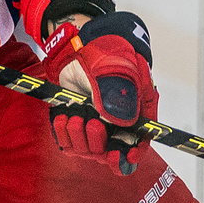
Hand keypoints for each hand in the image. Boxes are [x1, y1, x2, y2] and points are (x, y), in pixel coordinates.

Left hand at [37, 10, 156, 168]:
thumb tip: (123, 126)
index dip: (134, 155)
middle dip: (100, 142)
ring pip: (88, 149)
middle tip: (93, 123)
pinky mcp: (75, 121)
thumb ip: (121, 101)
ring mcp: (95, 123)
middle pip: (111, 152)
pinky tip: (63, 118)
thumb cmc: (108, 56)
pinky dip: (63, 133)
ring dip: (79, 137)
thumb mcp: (120, 75)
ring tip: (75, 117)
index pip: (140, 142)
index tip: (124, 156)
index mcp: (137, 112)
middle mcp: (116, 122)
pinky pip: (68, 141)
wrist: (80, 46)